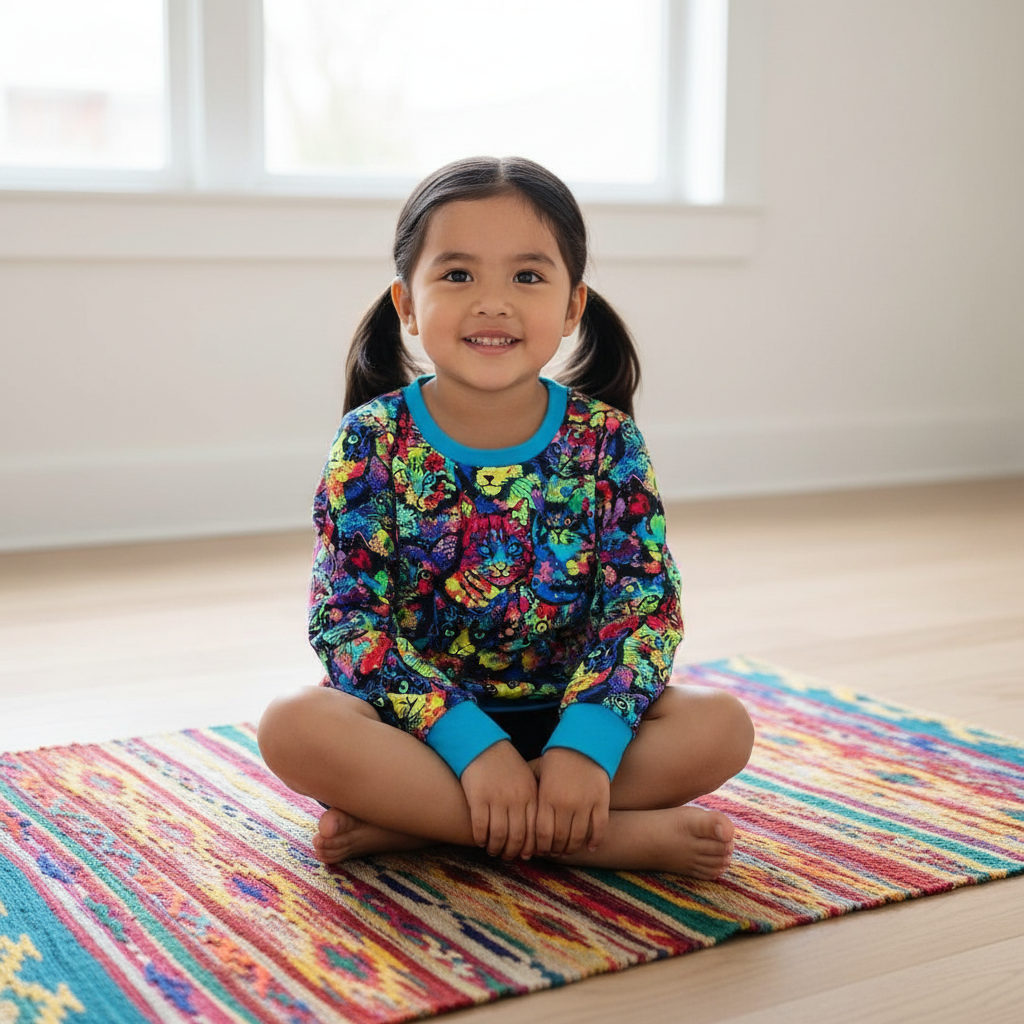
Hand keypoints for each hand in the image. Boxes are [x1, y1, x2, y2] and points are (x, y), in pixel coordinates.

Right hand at [460, 741, 538, 859]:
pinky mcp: (478, 798)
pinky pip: (480, 827)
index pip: (535, 830)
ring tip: (492, 851)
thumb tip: (533, 837)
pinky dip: (480, 838)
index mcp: (530, 795)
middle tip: (507, 857)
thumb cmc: (506, 766)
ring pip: (498, 836)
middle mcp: (516, 799)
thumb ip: (531, 804)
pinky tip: (480, 841)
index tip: (524, 855)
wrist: (483, 746)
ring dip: (495, 848)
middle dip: (512, 852)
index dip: (529, 847)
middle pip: (517, 837)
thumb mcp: (526, 780)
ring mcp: (497, 799)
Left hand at [533, 748, 610, 856]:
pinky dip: (596, 841)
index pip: (542, 833)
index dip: (540, 846)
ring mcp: (585, 803)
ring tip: (568, 851)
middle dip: (555, 850)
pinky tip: (591, 848)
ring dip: (573, 849)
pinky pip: (600, 828)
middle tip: (554, 853)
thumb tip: (516, 821)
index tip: (540, 850)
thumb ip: (531, 797)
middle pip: (560, 839)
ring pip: (579, 837)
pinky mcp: (601, 801)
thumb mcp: (538, 776)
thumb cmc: (556, 761)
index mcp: (547, 798)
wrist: (582, 744)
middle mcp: (565, 803)